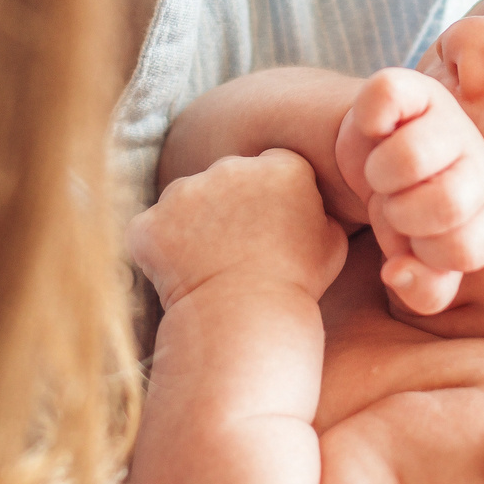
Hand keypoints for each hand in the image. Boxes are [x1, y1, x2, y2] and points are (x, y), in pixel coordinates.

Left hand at [127, 149, 345, 307]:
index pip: (273, 167)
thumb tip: (310, 207)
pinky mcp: (151, 220)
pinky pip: (152, 229)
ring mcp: (185, 191)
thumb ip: (320, 212)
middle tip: (237, 247)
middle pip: (227, 176)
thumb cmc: (298, 285)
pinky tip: (179, 276)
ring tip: (208, 264)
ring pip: (186, 198)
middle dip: (229, 203)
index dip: (270, 196)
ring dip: (192, 222)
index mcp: (281, 166)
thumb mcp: (333, 243)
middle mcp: (230, 166)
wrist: (247, 317)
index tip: (269, 226)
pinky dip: (160, 249)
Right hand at [333, 68, 483, 313]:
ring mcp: (451, 118)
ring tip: (383, 174)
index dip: (421, 252)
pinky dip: (370, 117)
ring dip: (378, 175)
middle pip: (447, 203)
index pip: (463, 249)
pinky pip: (387, 96)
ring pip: (410, 157)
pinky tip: (376, 129)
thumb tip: (397, 272)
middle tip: (394, 203)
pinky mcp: (414, 87)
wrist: (374, 156)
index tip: (411, 238)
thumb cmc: (405, 213)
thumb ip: (424, 290)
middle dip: (400, 214)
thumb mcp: (417, 261)